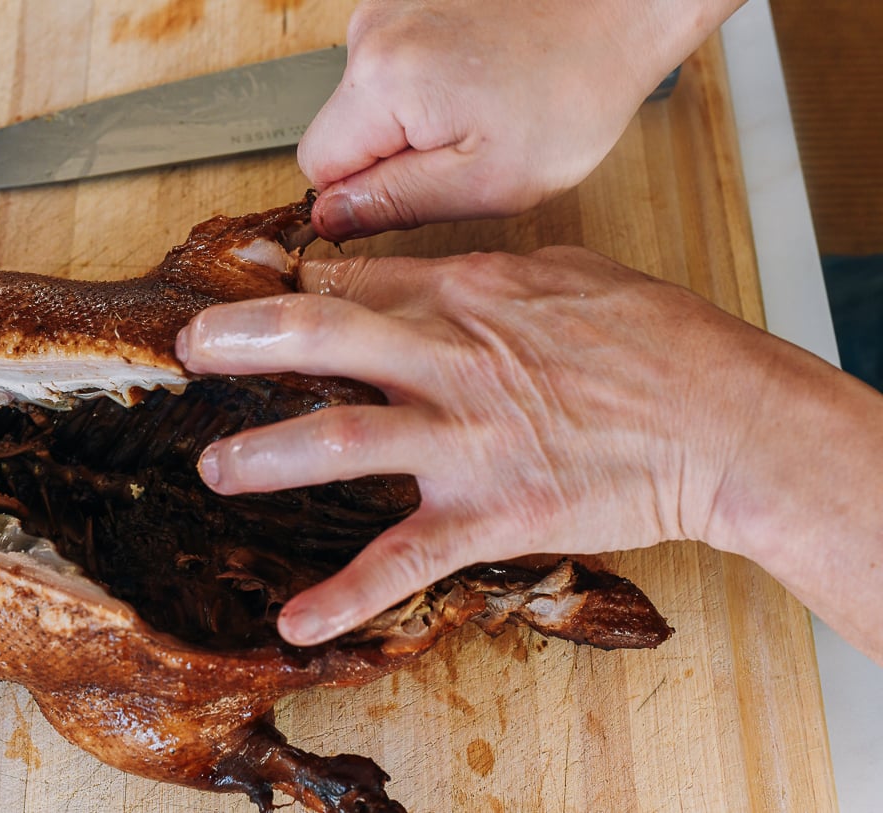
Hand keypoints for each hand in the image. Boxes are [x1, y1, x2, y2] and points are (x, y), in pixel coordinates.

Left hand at [176, 247, 773, 645]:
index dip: (291, 287)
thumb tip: (424, 269)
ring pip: (340, 437)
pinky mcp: (489, 514)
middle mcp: (451, 358)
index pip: (356, 283)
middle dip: (245, 340)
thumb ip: (481, 270)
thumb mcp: (565, 273)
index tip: (248, 296)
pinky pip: (403, 558)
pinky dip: (346, 594)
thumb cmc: (655, 338)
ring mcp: (464, 438)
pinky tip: (295, 621)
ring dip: (266, 454)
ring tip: (215, 470)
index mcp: (467, 294)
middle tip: (190, 349)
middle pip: (324, 336)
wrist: (724, 417)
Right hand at [299, 0, 743, 238]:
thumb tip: (328, 219)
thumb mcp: (485, 182)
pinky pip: (392, 66)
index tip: (414, 194)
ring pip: (367, 100)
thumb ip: (394, 204)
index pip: (316, 166)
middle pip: (340, 129)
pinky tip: (478, 81)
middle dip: (388, 155)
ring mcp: (389, 6)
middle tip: (463, 153)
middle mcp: (371, 31)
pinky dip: (427, 83)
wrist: (618, 11)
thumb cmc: (572, 94)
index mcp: (382, 81)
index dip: (360, 196)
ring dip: (411, 120)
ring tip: (480, 110)